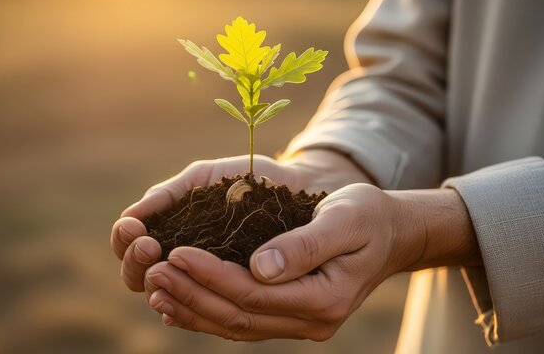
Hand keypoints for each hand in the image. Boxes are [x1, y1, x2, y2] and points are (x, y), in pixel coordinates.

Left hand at [144, 185, 481, 340]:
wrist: (391, 234)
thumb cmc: (369, 216)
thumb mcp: (346, 219)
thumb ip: (306, 244)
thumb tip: (259, 267)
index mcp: (324, 297)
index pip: (253, 294)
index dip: (211, 276)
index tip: (176, 252)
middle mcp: (311, 321)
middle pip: (238, 316)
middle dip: (191, 293)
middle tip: (152, 270)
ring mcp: (301, 324)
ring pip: (236, 326)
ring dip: (192, 308)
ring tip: (155, 287)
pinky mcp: (290, 317)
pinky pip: (243, 323)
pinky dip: (208, 315)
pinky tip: (179, 304)